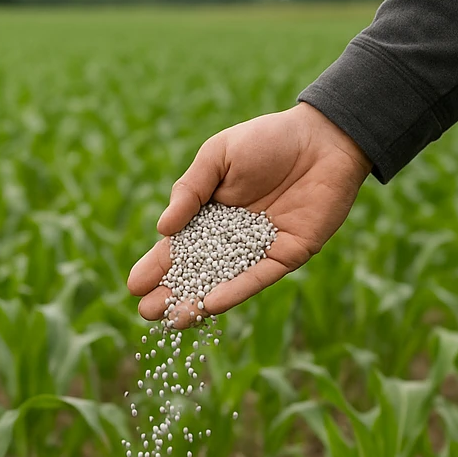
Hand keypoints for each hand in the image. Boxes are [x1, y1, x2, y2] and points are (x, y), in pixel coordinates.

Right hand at [127, 103, 372, 325]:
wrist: (323, 136)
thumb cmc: (266, 139)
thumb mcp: (216, 156)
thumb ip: (189, 190)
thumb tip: (162, 228)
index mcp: (208, 215)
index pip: (178, 247)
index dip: (156, 266)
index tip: (134, 286)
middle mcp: (231, 239)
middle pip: (196, 272)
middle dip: (171, 293)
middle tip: (147, 313)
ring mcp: (258, 250)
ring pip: (224, 282)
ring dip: (198, 302)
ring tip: (173, 319)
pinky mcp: (287, 255)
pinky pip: (258, 277)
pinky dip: (236, 291)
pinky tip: (212, 304)